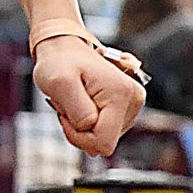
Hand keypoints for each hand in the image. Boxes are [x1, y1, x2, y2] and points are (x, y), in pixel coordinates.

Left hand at [34, 37, 145, 157]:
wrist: (65, 49)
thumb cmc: (59, 62)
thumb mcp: (59, 83)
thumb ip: (78, 112)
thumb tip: (92, 130)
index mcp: (121, 94)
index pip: (103, 143)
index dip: (78, 136)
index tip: (64, 114)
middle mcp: (133, 100)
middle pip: (104, 142)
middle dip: (79, 129)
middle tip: (67, 104)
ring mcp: (132, 106)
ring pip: (104, 138)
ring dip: (82, 125)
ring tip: (74, 100)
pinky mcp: (126, 110)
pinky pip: (104, 131)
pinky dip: (87, 122)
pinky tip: (81, 103)